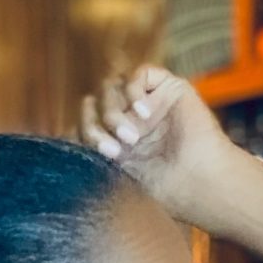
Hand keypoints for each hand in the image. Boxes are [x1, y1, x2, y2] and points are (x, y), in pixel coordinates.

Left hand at [79, 65, 243, 229]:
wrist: (199, 182)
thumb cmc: (164, 188)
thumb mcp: (118, 174)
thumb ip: (92, 155)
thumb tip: (63, 137)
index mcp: (116, 141)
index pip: (85, 121)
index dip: (81, 132)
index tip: (93, 155)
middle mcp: (129, 119)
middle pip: (93, 103)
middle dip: (95, 125)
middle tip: (112, 150)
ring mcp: (147, 102)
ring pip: (110, 86)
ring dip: (113, 111)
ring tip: (130, 137)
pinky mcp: (167, 88)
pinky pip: (139, 73)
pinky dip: (133, 91)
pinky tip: (144, 114)